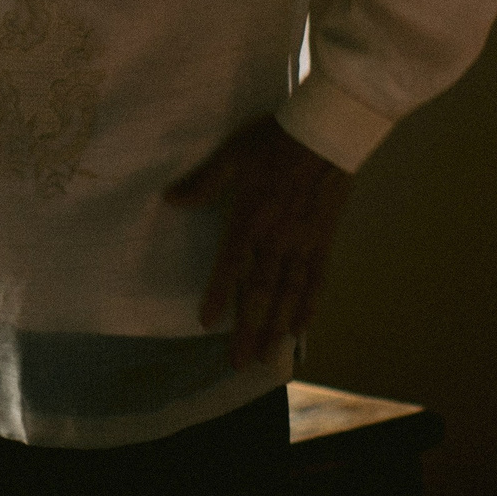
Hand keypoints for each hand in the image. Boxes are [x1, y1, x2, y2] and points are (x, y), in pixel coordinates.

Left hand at [165, 116, 354, 368]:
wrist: (325, 133)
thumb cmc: (274, 141)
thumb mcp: (232, 155)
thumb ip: (204, 182)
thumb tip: (171, 199)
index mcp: (250, 218)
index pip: (232, 265)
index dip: (220, 295)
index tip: (208, 324)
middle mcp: (277, 238)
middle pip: (262, 292)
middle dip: (249, 329)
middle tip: (239, 362)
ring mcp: (303, 243)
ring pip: (289, 294)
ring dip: (278, 327)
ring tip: (267, 357)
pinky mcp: (324, 240)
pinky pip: (318, 279)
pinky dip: (310, 305)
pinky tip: (302, 328)